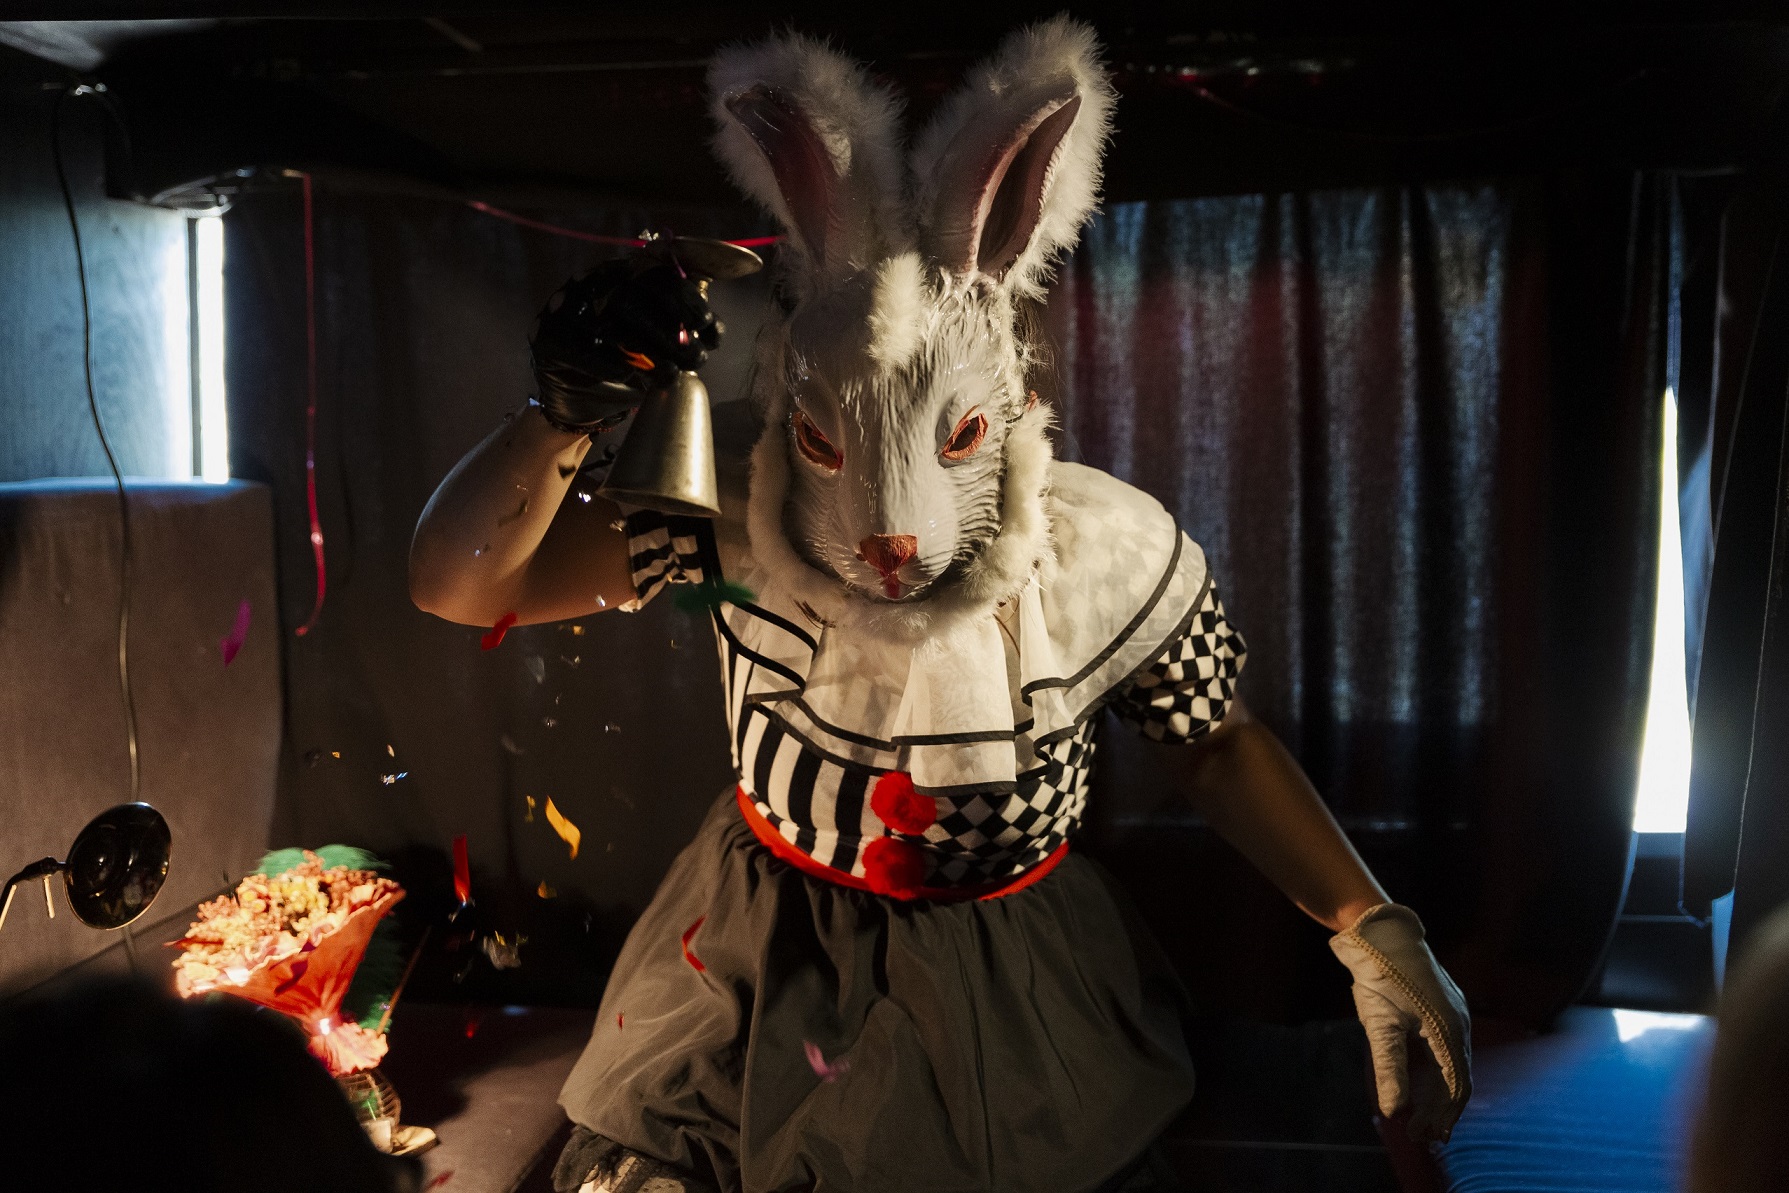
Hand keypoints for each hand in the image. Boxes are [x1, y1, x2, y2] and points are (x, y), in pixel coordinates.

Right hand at [530, 259, 722, 432]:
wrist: (575, 394)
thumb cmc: (622, 359)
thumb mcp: (651, 335)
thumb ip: (677, 322)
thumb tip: (712, 328)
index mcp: (618, 273)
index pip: (654, 275)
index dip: (685, 299)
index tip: (708, 325)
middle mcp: (590, 285)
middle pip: (635, 300)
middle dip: (672, 331)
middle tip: (698, 359)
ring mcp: (564, 310)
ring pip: (612, 326)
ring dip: (649, 353)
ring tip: (673, 375)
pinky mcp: (548, 340)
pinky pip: (583, 350)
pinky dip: (611, 364)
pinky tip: (633, 377)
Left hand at [1329, 903, 1471, 1140]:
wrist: (1379, 933)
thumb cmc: (1380, 975)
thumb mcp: (1380, 1023)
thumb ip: (1389, 1068)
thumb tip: (1394, 1111)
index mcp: (1450, 1030)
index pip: (1456, 1086)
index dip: (1442, 1115)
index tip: (1424, 1137)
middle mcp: (1459, 1024)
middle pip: (1455, 1078)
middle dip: (1439, 1110)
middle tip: (1420, 1136)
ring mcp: (1452, 1014)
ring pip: (1449, 1064)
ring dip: (1436, 1093)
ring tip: (1420, 1119)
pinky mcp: (1440, 1008)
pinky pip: (1442, 1048)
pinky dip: (1432, 1071)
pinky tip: (1418, 1086)